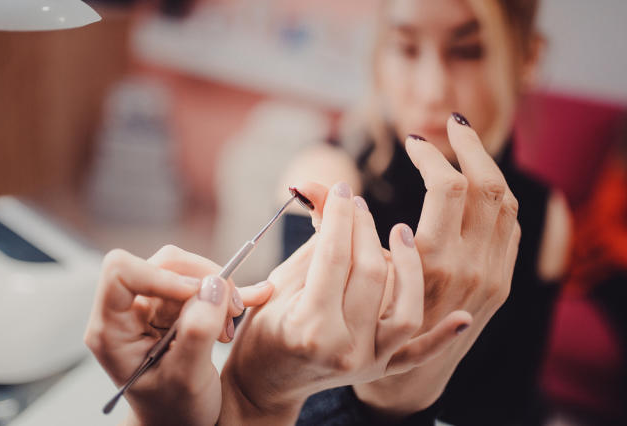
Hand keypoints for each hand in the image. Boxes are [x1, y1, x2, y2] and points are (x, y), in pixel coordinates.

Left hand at [84, 245, 272, 425]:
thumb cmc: (174, 410)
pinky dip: (228, 290)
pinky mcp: (173, 307)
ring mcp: (152, 307)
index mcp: (112, 329)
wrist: (180, 422)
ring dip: (219, 292)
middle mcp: (128, 311)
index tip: (197, 296)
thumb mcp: (186, 379)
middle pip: (164, 264)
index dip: (161, 275)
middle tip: (230, 314)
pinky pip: (203, 283)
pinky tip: (254, 296)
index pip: (122, 273)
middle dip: (204, 282)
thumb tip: (214, 285)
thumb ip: (197, 332)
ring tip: (229, 328)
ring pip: (188, 270)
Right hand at [219, 182, 469, 424]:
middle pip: (369, 274)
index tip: (341, 189)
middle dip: (363, 228)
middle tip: (356, 202)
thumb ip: (312, 241)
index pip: (334, 258)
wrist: (269, 380)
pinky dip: (441, 337)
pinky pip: (418, 353)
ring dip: (409, 266)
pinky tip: (463, 318)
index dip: (338, 217)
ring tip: (401, 231)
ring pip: (405, 310)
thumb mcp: (282, 282)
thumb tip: (322, 190)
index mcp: (310, 327)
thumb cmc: (267, 326)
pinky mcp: (382, 369)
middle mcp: (344, 350)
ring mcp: (368, 363)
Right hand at [354, 114, 521, 415]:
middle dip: (466, 146)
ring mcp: (488, 280)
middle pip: (484, 187)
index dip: (427, 158)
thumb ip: (327, 226)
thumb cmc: (363, 327)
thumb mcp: (339, 278)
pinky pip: (511, 231)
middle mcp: (466, 272)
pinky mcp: (499, 287)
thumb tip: (304, 185)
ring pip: (504, 205)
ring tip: (464, 144)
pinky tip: (478, 186)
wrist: (404, 379)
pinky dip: (497, 201)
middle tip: (449, 123)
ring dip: (487, 167)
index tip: (407, 145)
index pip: (443, 189)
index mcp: (426, 266)